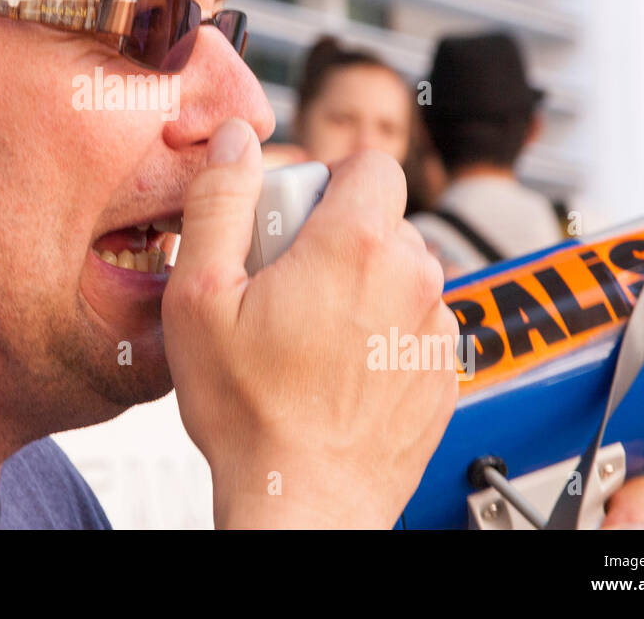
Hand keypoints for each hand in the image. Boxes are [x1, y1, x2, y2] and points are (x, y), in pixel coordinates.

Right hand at [163, 118, 458, 527]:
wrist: (304, 503)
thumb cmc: (251, 412)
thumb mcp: (200, 294)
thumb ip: (220, 202)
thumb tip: (237, 141)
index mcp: (356, 245)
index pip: (370, 163)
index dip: (328, 180)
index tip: (293, 219)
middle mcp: (412, 278)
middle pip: (381, 219)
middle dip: (334, 235)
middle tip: (282, 285)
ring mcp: (434, 328)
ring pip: (400, 271)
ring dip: (361, 284)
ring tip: (309, 334)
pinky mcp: (443, 371)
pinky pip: (414, 322)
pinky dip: (382, 330)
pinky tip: (338, 367)